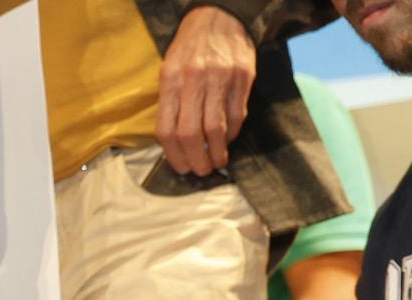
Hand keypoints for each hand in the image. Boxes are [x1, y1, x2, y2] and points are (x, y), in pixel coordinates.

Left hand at [155, 6, 255, 174]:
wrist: (219, 16)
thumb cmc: (190, 48)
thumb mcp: (169, 69)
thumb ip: (171, 103)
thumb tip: (174, 143)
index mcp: (170, 80)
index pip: (167, 129)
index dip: (174, 156)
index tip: (180, 168)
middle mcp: (194, 80)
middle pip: (191, 134)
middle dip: (196, 160)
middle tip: (200, 171)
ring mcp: (221, 78)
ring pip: (216, 128)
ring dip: (217, 153)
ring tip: (216, 162)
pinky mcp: (243, 77)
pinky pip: (237, 115)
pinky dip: (232, 133)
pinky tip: (228, 139)